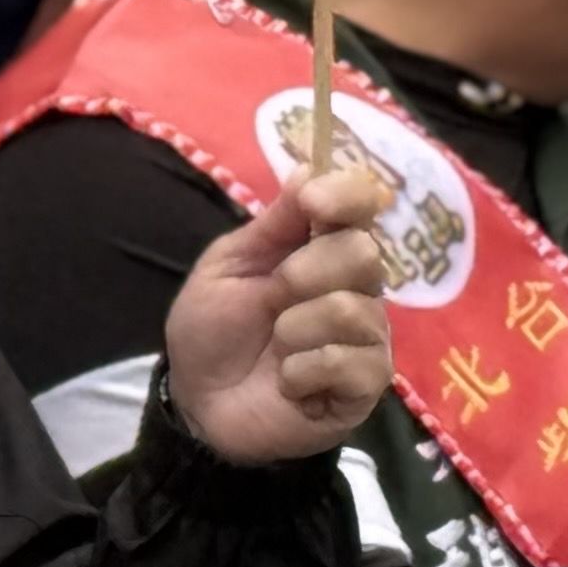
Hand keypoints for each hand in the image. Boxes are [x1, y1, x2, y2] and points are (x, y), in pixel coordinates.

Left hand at [163, 162, 393, 463]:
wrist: (200, 401)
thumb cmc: (213, 329)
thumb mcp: (228, 267)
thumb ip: (272, 224)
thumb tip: (310, 166)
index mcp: (320, 250)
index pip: (358, 207)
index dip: (346, 196)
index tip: (316, 201)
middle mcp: (355, 288)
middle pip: (362, 253)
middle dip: (304, 272)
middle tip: (275, 295)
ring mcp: (367, 338)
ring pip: (351, 310)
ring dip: (294, 329)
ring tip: (276, 346)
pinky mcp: (367, 386)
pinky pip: (351, 363)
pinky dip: (303, 370)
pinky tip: (290, 381)